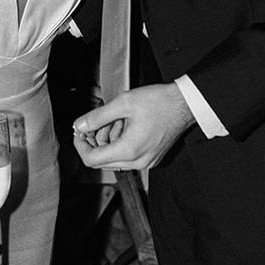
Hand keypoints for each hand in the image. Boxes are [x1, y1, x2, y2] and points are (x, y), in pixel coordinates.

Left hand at [72, 83, 193, 171]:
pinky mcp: (151, 158)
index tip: (80, 131)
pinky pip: (128, 156)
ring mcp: (146, 162)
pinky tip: (127, 125)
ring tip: (118, 119)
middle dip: (96, 140)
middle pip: (102, 161)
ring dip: (109, 140)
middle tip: (100, 120)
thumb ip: (97, 117)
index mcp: (129, 150)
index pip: (92, 160)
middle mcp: (138, 162)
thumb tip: (79, 125)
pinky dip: (121, 142)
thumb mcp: (123, 103)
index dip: (80, 145)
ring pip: (114, 159)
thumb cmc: (160, 102)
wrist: (185, 104)